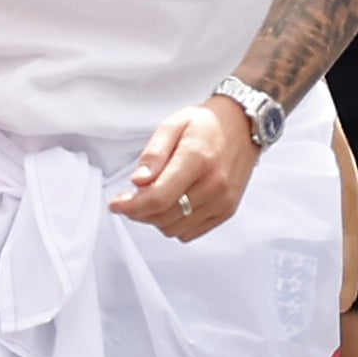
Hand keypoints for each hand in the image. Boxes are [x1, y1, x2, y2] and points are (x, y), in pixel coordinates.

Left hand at [113, 96, 261, 237]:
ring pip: (175, 228)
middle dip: (138, 212)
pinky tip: (169, 206)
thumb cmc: (205, 124)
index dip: (131, 206)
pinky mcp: (227, 211)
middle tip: (129, 198)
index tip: (115, 204)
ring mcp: (223, 201)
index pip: (158, 197)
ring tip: (150, 198)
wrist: (242, 126)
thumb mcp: (172, 125)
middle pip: (164, 216)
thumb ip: (153, 154)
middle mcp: (214, 185)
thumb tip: (138, 180)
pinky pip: (191, 232)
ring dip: (155, 219)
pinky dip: (174, 224)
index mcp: (197, 160)